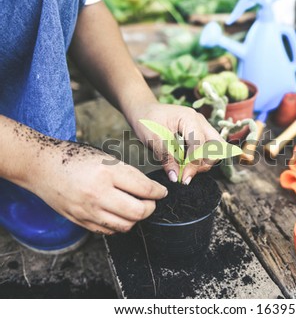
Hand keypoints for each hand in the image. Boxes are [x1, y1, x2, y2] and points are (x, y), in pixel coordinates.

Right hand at [30, 142, 166, 234]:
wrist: (41, 166)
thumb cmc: (74, 158)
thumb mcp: (104, 157)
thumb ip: (127, 174)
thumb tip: (149, 189)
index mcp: (107, 172)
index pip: (144, 189)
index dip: (158, 192)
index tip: (162, 192)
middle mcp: (98, 193)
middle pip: (139, 212)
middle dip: (151, 207)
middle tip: (151, 201)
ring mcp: (88, 210)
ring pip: (126, 225)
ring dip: (136, 218)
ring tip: (135, 207)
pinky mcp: (80, 221)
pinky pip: (109, 230)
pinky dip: (119, 224)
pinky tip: (118, 213)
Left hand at [130, 103, 223, 183]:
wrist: (144, 112)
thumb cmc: (147, 120)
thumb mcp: (153, 138)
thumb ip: (166, 157)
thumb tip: (175, 177)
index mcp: (189, 118)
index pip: (200, 144)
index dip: (193, 163)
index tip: (183, 178)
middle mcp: (200, 122)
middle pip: (217, 146)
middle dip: (205, 163)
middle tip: (188, 173)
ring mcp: (202, 128)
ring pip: (215, 150)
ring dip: (203, 163)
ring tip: (185, 170)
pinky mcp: (200, 135)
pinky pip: (208, 150)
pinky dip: (200, 161)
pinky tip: (186, 165)